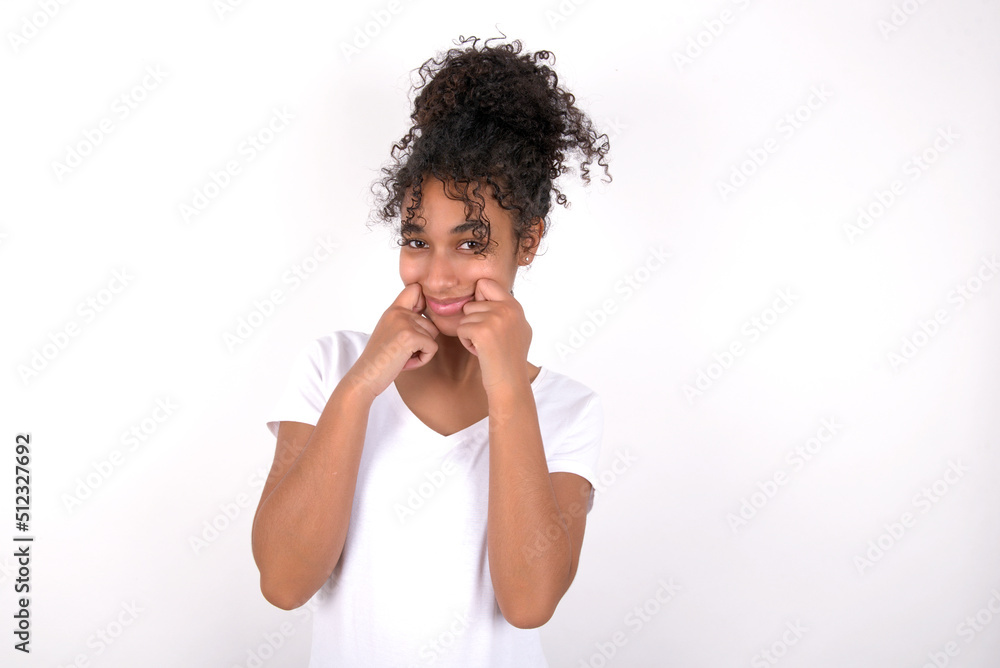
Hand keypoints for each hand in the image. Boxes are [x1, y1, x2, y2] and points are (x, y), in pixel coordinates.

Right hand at [344, 283, 438, 401]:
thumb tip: (432, 317)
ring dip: (422, 351)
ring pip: (433, 336)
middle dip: (423, 341)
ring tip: (402, 356)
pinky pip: (432, 348)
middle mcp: (398, 312)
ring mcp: (404, 322)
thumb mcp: (391, 332)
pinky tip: (405, 362)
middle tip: (402, 351)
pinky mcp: (410, 336)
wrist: (365, 377)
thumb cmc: (380, 360)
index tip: (416, 321)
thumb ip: (406, 321)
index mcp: (393, 310)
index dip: (424, 302)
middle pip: (431, 322)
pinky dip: (422, 360)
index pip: (415, 288)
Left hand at [456, 278, 531, 392]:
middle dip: (473, 321)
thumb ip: (507, 311)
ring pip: (465, 317)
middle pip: (472, 303)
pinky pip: (461, 329)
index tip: (484, 316)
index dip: (479, 298)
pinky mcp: (482, 331)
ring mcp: (495, 318)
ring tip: (485, 347)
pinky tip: (480, 352)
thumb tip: (488, 294)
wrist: (510, 383)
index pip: (486, 283)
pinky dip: (466, 342)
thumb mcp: (518, 329)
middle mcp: (507, 308)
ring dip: (469, 333)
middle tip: (487, 339)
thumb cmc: (510, 360)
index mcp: (515, 306)